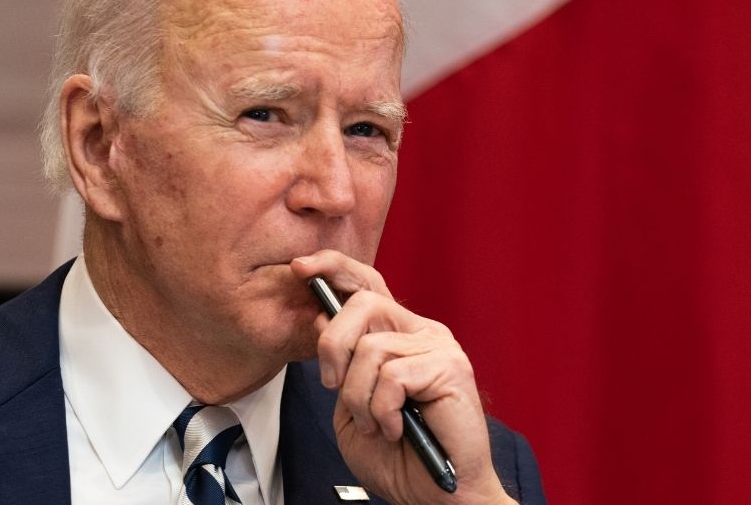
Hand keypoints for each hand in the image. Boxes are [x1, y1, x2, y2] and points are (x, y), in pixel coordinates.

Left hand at [290, 250, 514, 504]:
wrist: (436, 496)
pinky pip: (392, 375)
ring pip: (371, 348)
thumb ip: (341, 365)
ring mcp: (439, 346)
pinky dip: (383, 410)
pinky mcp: (450, 367)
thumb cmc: (398, 456)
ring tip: (377, 425)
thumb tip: (321, 316)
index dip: (334, 268)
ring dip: (359, 397)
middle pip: (363, 303)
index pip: (367, 285)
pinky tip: (397, 429)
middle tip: (333, 385)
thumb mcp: (351, 406)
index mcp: (398, 335)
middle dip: (333, 344)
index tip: (301, 269)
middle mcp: (420, 332)